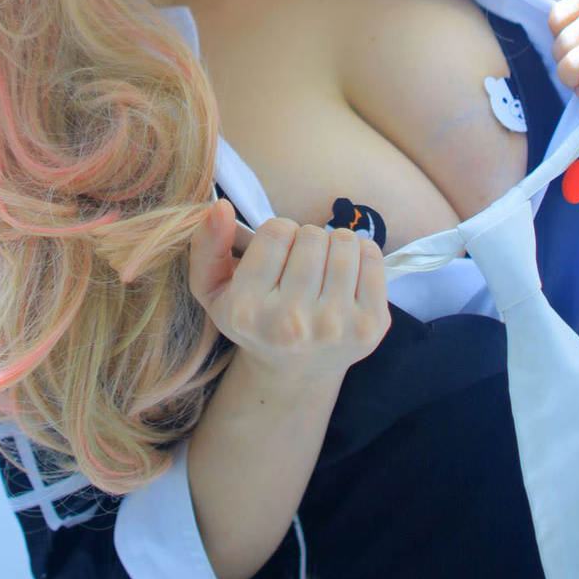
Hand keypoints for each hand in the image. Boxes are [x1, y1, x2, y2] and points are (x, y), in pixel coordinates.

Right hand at [187, 199, 390, 386]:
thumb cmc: (254, 319)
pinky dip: (361, 254)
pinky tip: (346, 276)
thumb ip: (206, 245)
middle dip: (306, 240)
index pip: (276, 230)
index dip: (276, 235)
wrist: (295, 372)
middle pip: (311, 235)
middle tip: (301, 266)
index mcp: (247, 311)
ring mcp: (335, 326)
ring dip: (334, 244)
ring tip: (324, 267)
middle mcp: (291, 323)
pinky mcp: (370, 326)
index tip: (275, 258)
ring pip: (344, 241)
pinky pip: (373, 257)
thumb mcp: (213, 289)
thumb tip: (219, 206)